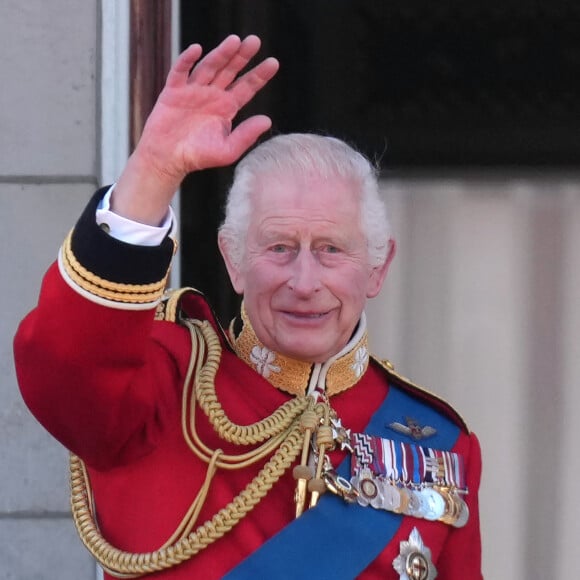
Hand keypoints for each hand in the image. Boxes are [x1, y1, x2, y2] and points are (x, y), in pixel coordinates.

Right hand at [112, 35, 277, 224]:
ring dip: (221, 54)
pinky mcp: (173, 91)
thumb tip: (267, 120)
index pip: (246, 87)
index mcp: (227, 107)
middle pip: (230, 71)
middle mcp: (212, 95)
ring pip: (209, 67)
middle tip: (255, 41)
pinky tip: (197, 49)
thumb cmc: (198, 156)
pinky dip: (187, 60)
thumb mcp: (228, 150)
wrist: (168, 159)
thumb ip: (247, 135)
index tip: (274, 63)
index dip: (259, 75)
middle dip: (242, 56)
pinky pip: (180, 71)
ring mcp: (193, 90)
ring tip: (234, 41)